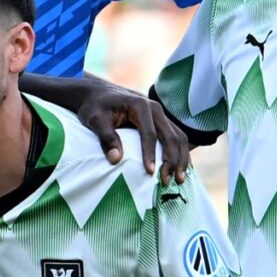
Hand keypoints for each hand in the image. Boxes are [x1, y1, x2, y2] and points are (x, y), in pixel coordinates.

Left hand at [73, 80, 192, 181]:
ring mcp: (161, 115)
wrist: (100, 95)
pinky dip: (181, 153)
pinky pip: (177, 137)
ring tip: (179, 180)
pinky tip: (180, 169)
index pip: (149, 133)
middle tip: (168, 181)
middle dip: (172, 160)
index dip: (150, 154)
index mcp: (140, 106)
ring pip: (179, 137)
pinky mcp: (162, 121)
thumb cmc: (96, 108)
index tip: (150, 172)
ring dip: (181, 159)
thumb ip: (106, 138)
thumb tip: (116, 159)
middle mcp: (155, 109)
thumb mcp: (95, 120)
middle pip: (170, 136)